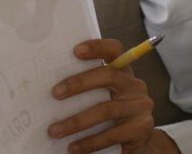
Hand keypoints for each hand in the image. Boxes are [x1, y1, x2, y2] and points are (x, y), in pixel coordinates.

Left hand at [46, 39, 178, 152]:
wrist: (138, 141)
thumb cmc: (113, 114)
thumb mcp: (104, 95)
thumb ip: (88, 87)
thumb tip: (50, 90)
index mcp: (122, 72)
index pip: (114, 50)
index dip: (97, 47)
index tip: (75, 50)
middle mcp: (134, 85)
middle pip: (108, 76)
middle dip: (79, 83)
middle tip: (55, 93)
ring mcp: (140, 106)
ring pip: (106, 110)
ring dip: (77, 121)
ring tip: (55, 131)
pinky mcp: (141, 128)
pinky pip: (111, 135)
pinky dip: (89, 142)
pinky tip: (73, 148)